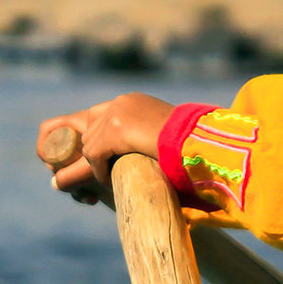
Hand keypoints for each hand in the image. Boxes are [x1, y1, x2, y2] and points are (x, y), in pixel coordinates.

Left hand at [36, 92, 174, 204]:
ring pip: (89, 143)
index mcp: (132, 101)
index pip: (101, 114)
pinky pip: (94, 155)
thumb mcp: (160, 133)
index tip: (103, 156)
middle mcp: (121, 103)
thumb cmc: (186, 143)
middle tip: (105, 170)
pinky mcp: (114, 131)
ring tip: (109, 177)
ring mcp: (116, 115)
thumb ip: (141, 134)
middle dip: (94, 152)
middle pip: (91, 128)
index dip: (98, 137)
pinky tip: (109, 182)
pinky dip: (98, 171)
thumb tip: (131, 151)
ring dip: (96, 164)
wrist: (193, 141)